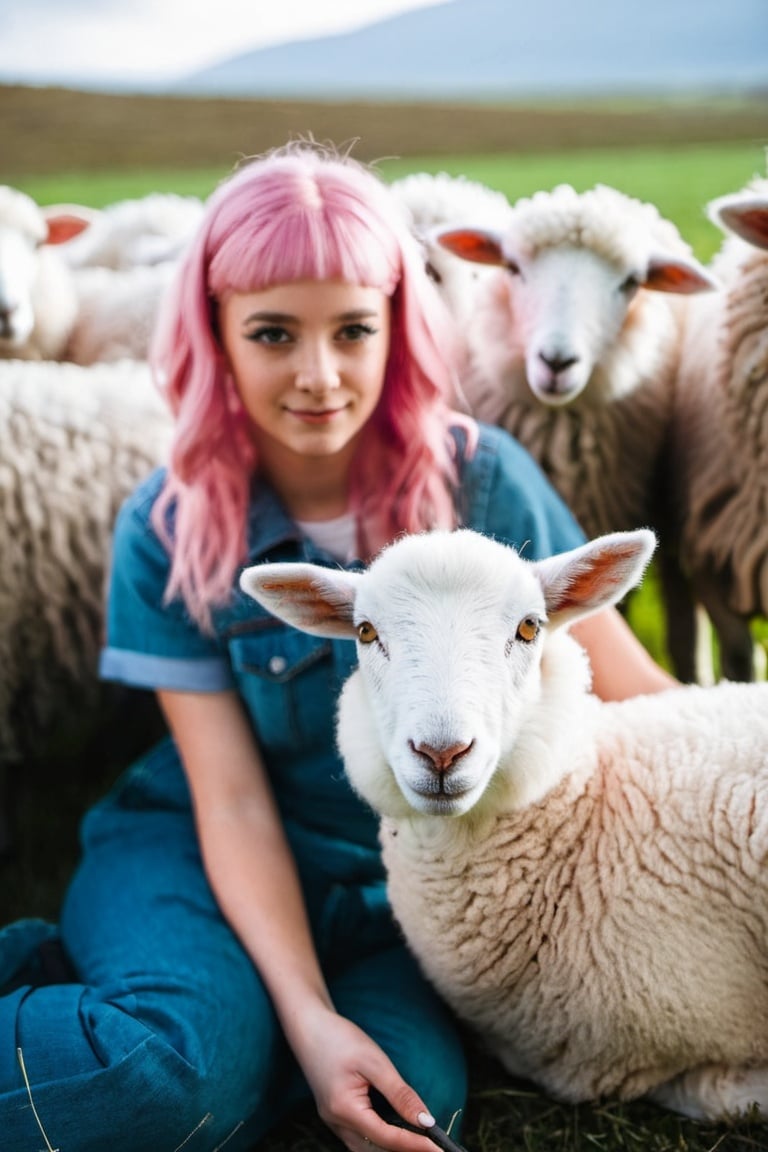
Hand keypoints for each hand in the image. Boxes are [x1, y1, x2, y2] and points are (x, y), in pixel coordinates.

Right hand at [294, 1004, 436, 1151]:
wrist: (308, 1027)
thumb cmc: (340, 1039)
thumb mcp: (374, 1062)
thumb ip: (400, 1094)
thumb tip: (426, 1122)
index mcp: (345, 1110)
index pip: (388, 1139)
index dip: (416, 1146)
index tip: (441, 1149)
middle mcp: (337, 1123)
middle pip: (376, 1150)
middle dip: (406, 1151)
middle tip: (436, 1147)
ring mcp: (334, 1121)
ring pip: (367, 1149)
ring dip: (393, 1147)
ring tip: (421, 1142)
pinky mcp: (335, 1115)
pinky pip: (360, 1138)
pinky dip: (381, 1139)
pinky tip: (396, 1130)